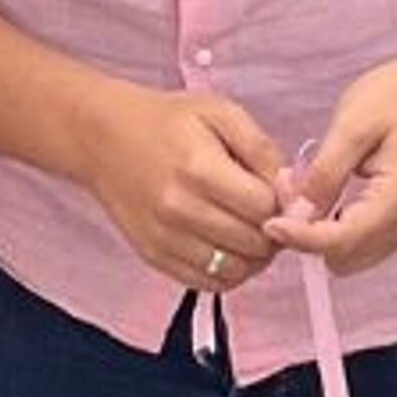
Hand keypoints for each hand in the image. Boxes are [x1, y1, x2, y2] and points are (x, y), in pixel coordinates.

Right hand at [74, 78, 285, 286]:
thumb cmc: (167, 122)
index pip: (265, 208)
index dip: (283, 203)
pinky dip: (227, 272)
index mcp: (199, 168)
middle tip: (267, 214)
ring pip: (235, 270)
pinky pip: (207, 283)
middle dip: (272, 232)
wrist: (104, 139)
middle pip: (254, 243)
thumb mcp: (220, 114)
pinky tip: (227, 246)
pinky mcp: (154, 257)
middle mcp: (180, 209)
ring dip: (253, 257)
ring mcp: (165, 238)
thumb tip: (292, 189)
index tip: (278, 193)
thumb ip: (262, 150)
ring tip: (249, 231)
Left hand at [265, 48, 396, 277]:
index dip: (301, 237)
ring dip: (320, 234)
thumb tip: (295, 214)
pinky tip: (327, 197)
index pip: (341, 240)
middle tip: (292, 190)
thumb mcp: (351, 126)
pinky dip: (334, 228)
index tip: (269, 223)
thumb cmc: (396, 99)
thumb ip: (324, 174)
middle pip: (344, 257)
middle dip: (310, 234)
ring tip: (309, 188)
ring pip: (348, 257)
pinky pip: (358, 244)